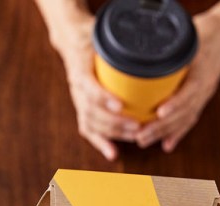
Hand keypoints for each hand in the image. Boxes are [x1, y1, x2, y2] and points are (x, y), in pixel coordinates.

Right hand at [53, 13, 139, 160]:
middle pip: (91, 111)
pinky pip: (89, 130)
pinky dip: (101, 143)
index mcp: (80, 69)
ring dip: (113, 133)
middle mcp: (77, 88)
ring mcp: (79, 101)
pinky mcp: (83, 111)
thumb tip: (145, 44)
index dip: (103, 98)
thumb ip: (118, 44)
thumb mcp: (102, 37)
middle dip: (115, 122)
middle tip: (137, 125)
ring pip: (91, 123)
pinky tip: (113, 153)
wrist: (74, 44)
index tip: (120, 105)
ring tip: (135, 135)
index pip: (88, 86)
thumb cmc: (93, 40)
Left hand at [135, 12, 219, 151]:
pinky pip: (190, 118)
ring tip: (144, 141)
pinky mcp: (201, 98)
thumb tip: (144, 51)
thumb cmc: (206, 32)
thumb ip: (172, 46)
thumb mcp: (189, 36)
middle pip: (184, 112)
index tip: (160, 112)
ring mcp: (204, 94)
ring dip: (165, 133)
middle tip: (140, 136)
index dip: (176, 103)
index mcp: (202, 71)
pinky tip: (167, 145)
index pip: (190, 91)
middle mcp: (204, 87)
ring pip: (185, 118)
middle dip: (161, 127)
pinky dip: (178, 133)